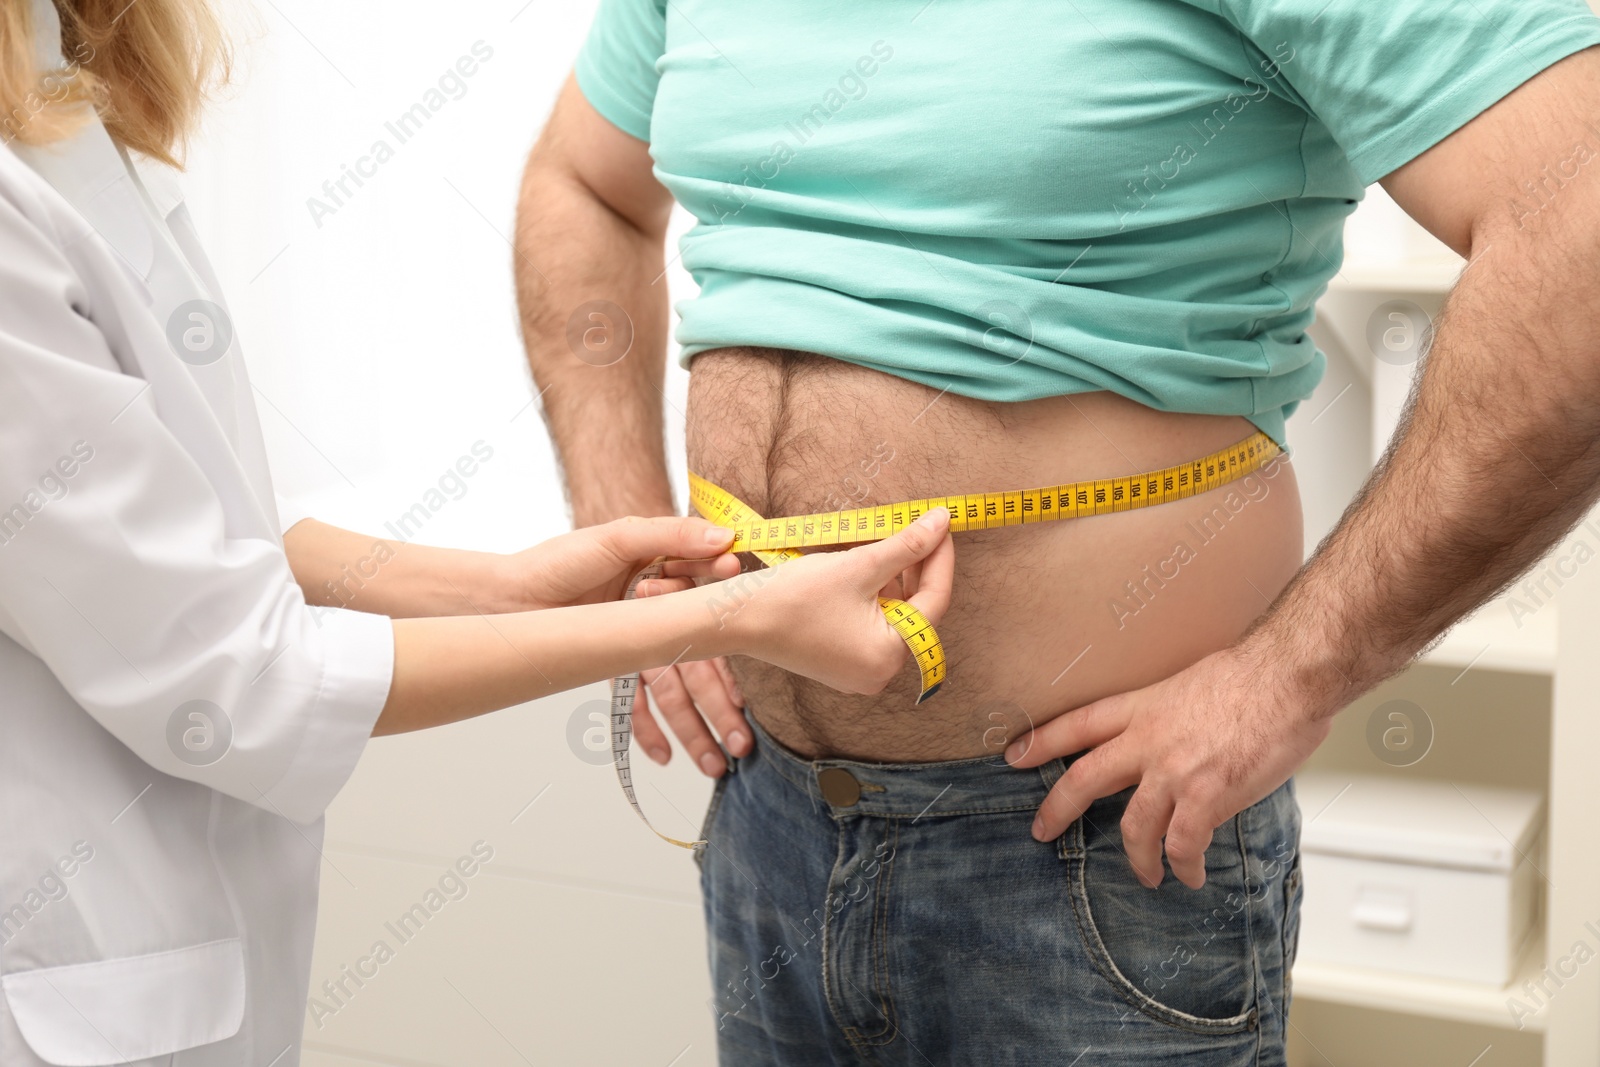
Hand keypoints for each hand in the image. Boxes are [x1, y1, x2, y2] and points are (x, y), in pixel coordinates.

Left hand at [513, 515, 746, 777]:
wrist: (510, 592)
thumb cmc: (562, 559)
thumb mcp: (620, 536)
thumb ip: (673, 534)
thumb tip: (725, 539)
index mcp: (673, 577)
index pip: (714, 607)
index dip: (731, 627)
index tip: (750, 644)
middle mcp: (663, 614)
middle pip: (703, 665)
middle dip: (723, 704)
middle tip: (742, 738)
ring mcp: (641, 644)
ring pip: (676, 692)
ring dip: (696, 728)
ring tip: (715, 761)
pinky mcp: (616, 667)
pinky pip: (638, 705)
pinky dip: (650, 731)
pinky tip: (663, 756)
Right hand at [735, 508, 955, 694]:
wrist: (738, 618)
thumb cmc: (794, 596)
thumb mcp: (858, 565)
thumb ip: (906, 545)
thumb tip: (943, 521)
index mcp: (889, 656)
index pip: (934, 601)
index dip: (940, 558)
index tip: (942, 525)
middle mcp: (879, 673)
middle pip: (915, 611)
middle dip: (917, 568)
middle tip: (920, 528)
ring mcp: (859, 671)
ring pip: (893, 616)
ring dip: (895, 580)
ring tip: (889, 542)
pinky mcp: (842, 662)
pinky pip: (872, 625)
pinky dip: (875, 596)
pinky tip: (869, 567)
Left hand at [1005, 643, 1330, 889]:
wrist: (1287, 677)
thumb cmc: (1254, 675)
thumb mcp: (1192, 683)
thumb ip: (1173, 714)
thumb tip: (1178, 734)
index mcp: (1143, 708)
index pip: (1077, 724)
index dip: (1041, 741)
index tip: (1013, 756)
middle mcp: (1149, 741)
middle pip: (1084, 779)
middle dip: (1057, 809)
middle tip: (1042, 831)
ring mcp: (1175, 772)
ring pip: (1135, 828)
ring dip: (1137, 859)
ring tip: (1147, 875)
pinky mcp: (1208, 797)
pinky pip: (1183, 846)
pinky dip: (1184, 866)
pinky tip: (1190, 876)